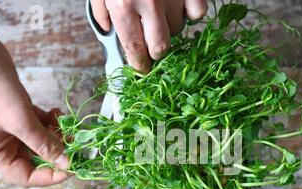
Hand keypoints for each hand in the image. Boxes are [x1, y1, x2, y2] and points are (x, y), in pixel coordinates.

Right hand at [0, 37, 70, 186]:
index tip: (73, 167)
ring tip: (67, 124)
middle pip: (37, 160)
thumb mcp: (21, 121)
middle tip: (76, 142)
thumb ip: (44, 144)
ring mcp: (11, 131)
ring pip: (41, 142)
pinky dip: (50, 122)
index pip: (27, 177)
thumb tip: (65, 162)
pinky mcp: (18, 116)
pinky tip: (57, 112)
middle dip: (57, 152)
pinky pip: (39, 127)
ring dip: (56, 135)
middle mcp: (3, 146)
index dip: (51, 176)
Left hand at [91, 0, 207, 72]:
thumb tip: (111, 33)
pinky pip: (198, 13)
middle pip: (161, 47)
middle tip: (151, 43)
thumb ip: (103, 12)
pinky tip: (180, 5)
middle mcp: (150, 3)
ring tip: (161, 11)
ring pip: (177, 29)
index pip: (134, 48)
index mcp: (123, 4)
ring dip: (169, 27)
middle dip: (155, 51)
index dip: (139, 64)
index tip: (142, 69)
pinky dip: (190, 13)